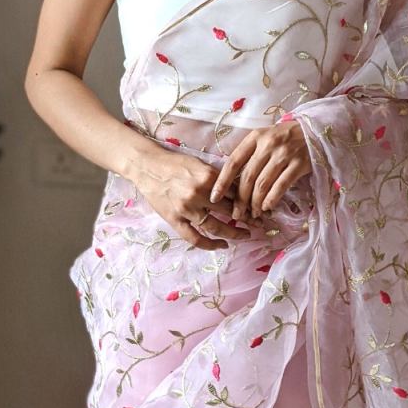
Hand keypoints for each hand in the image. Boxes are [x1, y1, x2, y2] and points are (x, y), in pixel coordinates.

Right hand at [136, 148, 264, 250]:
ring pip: (216, 227)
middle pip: (230, 210)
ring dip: (234, 233)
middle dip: (248, 218)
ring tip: (246, 235)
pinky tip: (222, 245)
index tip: (261, 206)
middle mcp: (199, 194)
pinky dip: (210, 245)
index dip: (250, 201)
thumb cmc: (175, 162)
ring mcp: (186, 209)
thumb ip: (218, 178)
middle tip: (260, 222)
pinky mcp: (175, 220)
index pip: (236, 193)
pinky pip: (195, 238)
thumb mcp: (200, 164)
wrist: (147, 166)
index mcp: (208, 177)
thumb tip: (239, 189)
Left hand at [208, 120, 310, 220]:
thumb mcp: (264, 138)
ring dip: (255, 203)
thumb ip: (249, 155)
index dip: (222, 182)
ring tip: (253, 214)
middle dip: (240, 200)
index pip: (233, 162)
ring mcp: (284, 154)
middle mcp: (268, 144)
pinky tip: (267, 207)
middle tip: (236, 214)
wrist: (315, 130)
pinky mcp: (299, 164)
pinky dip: (272, 199)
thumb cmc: (284, 137)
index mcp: (255, 137)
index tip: (214, 197)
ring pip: (263, 184)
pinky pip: (281, 186)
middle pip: (248, 177)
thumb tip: (231, 182)